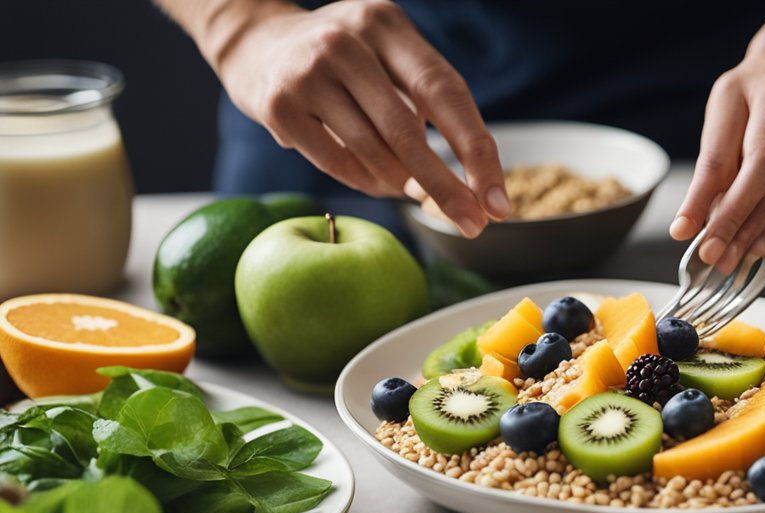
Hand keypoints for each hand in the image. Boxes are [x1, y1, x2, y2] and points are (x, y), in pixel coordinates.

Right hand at [208, 0, 507, 236]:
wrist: (255, 44)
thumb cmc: (343, 64)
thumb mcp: (386, 58)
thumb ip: (424, 106)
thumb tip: (468, 187)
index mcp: (388, 24)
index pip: (446, 91)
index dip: (476, 150)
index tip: (498, 200)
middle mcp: (348, 41)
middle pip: (409, 130)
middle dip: (446, 186)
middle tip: (472, 224)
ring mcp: (309, 71)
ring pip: (373, 151)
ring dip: (401, 184)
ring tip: (413, 192)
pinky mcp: (279, 105)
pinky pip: (337, 163)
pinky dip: (365, 183)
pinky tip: (377, 183)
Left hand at [670, 36, 764, 274]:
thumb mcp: (732, 105)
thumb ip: (719, 158)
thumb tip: (703, 219)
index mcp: (749, 85)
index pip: (724, 150)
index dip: (702, 198)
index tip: (684, 232)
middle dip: (737, 220)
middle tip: (715, 256)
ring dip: (763, 231)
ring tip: (737, 259)